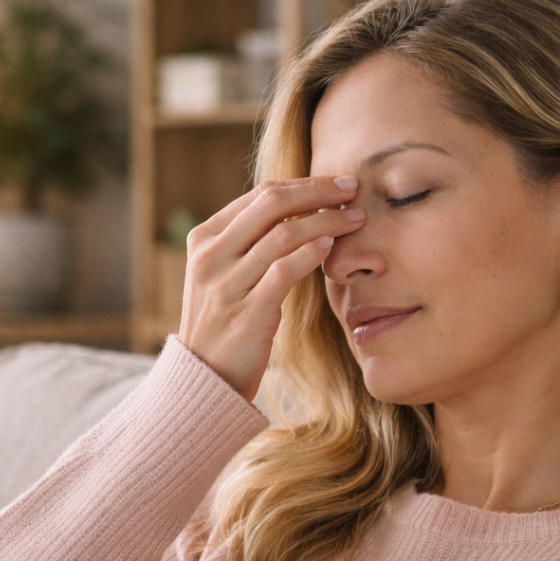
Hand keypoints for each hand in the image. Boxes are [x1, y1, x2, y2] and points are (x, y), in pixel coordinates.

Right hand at [179, 176, 362, 401]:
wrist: (205, 377)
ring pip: (283, 234)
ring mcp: (225, 284)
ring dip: (326, 221)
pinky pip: (284, 271)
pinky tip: (331, 247)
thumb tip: (297, 209)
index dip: (304, 183)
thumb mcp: (223, 274)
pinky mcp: (246, 312)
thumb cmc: (225, 323)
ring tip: (355, 219)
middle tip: (352, 189)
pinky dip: (311, 254)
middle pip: (272, 203)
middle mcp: (211, 256)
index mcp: (204, 238)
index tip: (337, 183)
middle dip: (319, 191)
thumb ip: (248, 242)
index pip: (260, 194)